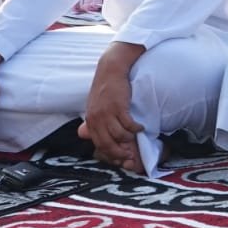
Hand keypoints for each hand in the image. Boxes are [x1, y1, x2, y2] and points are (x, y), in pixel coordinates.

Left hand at [79, 50, 143, 171]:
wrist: (110, 71)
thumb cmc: (105, 89)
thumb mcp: (94, 106)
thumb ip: (93, 121)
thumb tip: (87, 134)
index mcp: (90, 121)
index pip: (99, 144)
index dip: (111, 153)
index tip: (120, 156)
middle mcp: (97, 119)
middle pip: (108, 144)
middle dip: (120, 152)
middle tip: (130, 155)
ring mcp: (107, 113)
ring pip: (119, 135)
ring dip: (129, 138)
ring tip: (135, 135)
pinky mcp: (118, 107)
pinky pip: (128, 124)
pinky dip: (135, 128)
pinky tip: (140, 127)